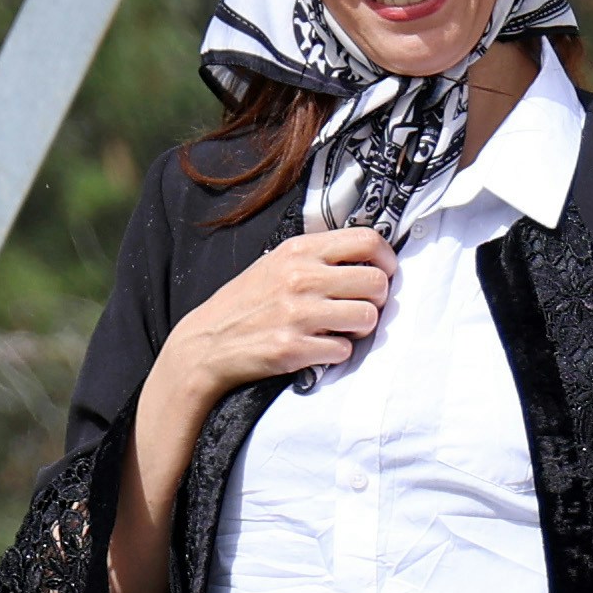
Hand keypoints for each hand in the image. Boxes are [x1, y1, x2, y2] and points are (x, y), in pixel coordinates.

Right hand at [164, 225, 392, 393]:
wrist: (206, 343)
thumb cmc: (247, 303)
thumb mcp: (277, 264)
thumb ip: (318, 257)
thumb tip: (368, 259)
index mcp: (299, 250)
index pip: (367, 240)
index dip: (387, 259)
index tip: (384, 273)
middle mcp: (301, 277)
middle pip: (376, 282)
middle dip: (378, 300)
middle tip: (362, 308)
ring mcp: (298, 313)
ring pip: (367, 318)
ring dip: (360, 329)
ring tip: (340, 329)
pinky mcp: (293, 347)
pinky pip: (344, 350)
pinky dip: (337, 352)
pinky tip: (318, 348)